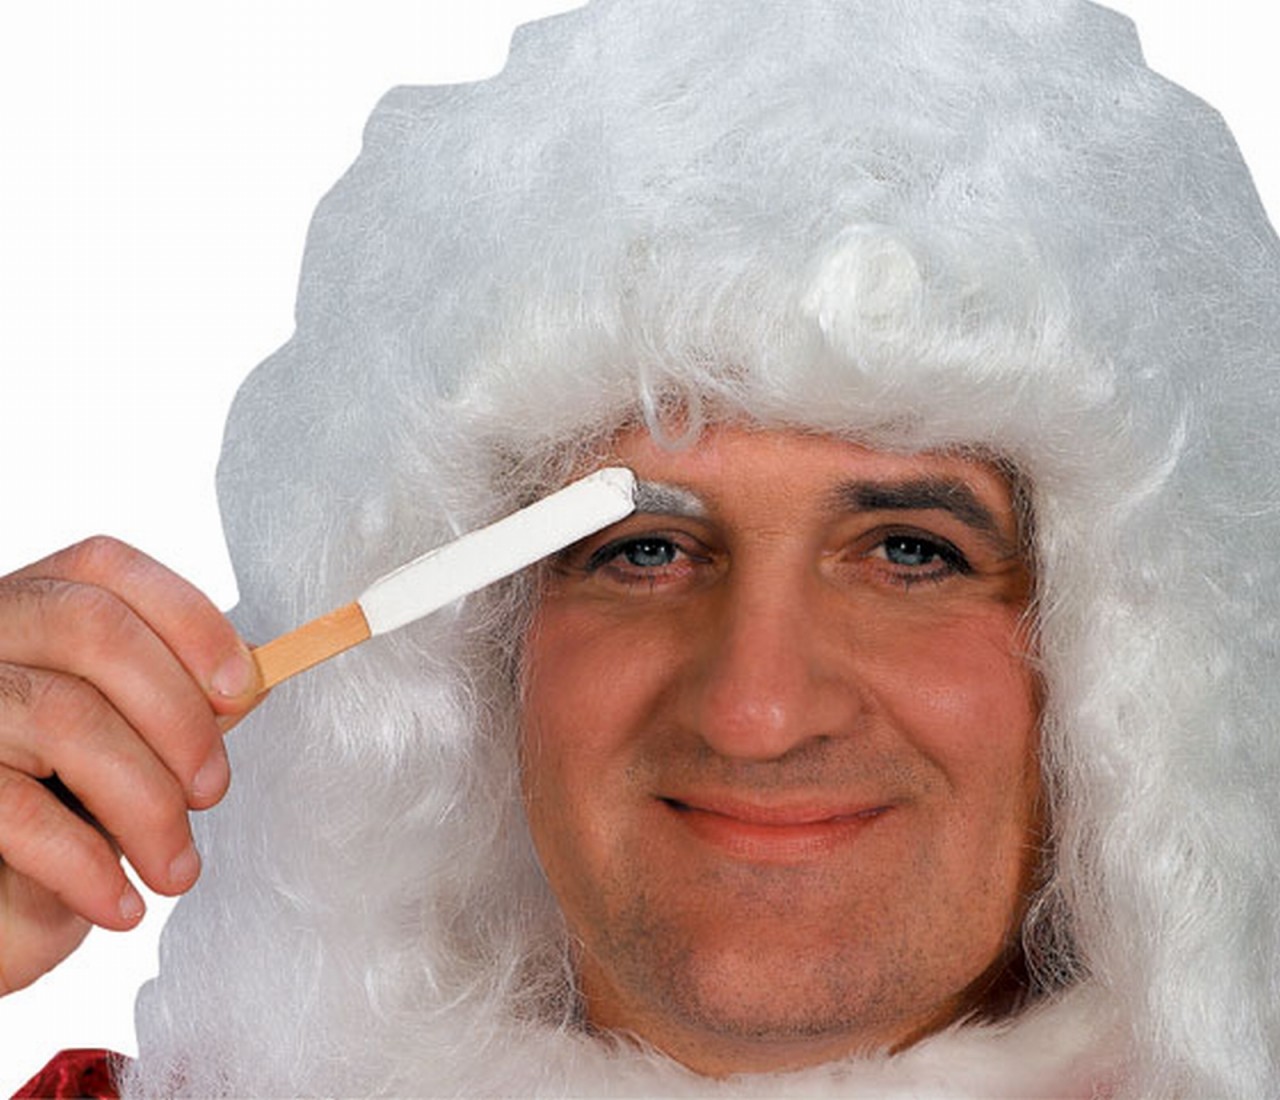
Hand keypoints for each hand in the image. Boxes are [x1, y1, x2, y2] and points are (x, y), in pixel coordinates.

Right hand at [0, 537, 259, 994]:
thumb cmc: (52, 810)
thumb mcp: (118, 744)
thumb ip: (174, 699)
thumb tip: (256, 675)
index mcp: (26, 610)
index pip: (103, 568)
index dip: (187, 618)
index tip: (244, 688)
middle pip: (93, 629)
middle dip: (179, 715)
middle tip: (212, 793)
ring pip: (66, 717)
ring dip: (148, 805)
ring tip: (177, 870)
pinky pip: (16, 809)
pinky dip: (86, 865)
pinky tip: (120, 905)